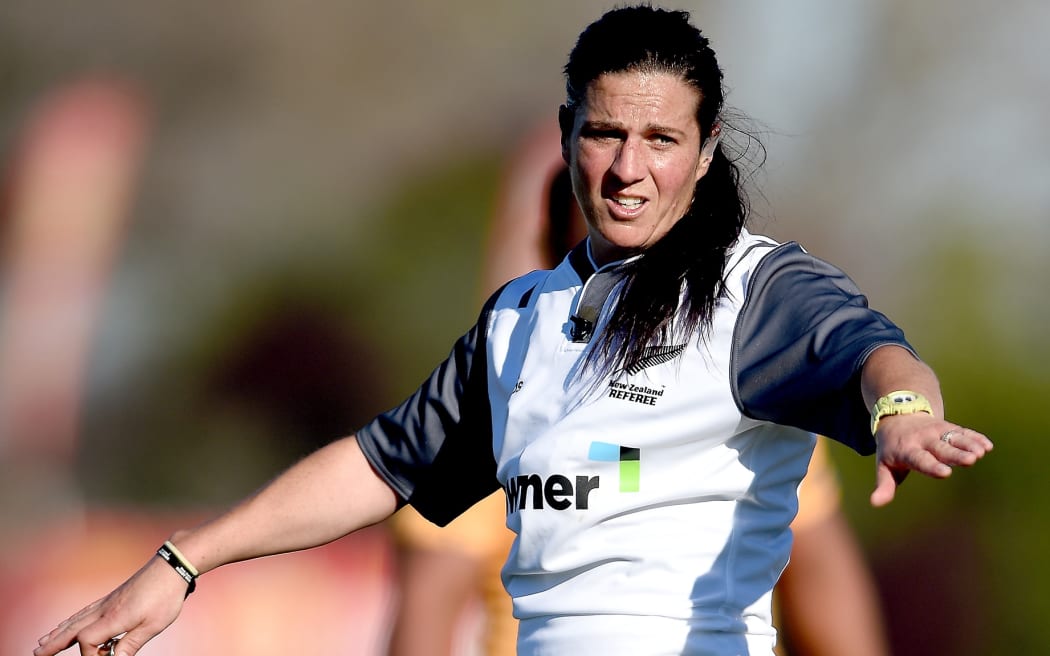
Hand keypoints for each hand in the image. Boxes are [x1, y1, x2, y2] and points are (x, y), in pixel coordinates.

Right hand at [34, 556, 187, 655]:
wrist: (172, 565)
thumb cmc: (166, 596)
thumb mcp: (154, 625)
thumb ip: (131, 644)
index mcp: (114, 617)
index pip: (87, 641)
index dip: (92, 655)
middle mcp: (105, 609)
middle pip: (73, 629)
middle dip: (55, 644)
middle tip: (37, 654)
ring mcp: (107, 601)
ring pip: (76, 619)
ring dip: (59, 632)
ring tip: (43, 642)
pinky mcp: (113, 597)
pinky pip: (85, 611)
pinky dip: (72, 620)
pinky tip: (68, 623)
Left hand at [870, 413, 992, 506]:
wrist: (897, 416)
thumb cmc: (892, 449)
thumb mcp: (883, 465)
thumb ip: (884, 485)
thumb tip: (875, 503)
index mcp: (907, 451)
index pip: (920, 460)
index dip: (932, 466)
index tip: (946, 473)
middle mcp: (924, 440)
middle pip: (942, 448)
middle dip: (956, 454)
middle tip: (971, 460)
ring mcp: (937, 431)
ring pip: (955, 438)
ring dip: (969, 444)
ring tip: (981, 453)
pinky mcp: (949, 427)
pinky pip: (963, 432)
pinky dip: (975, 438)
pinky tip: (988, 446)